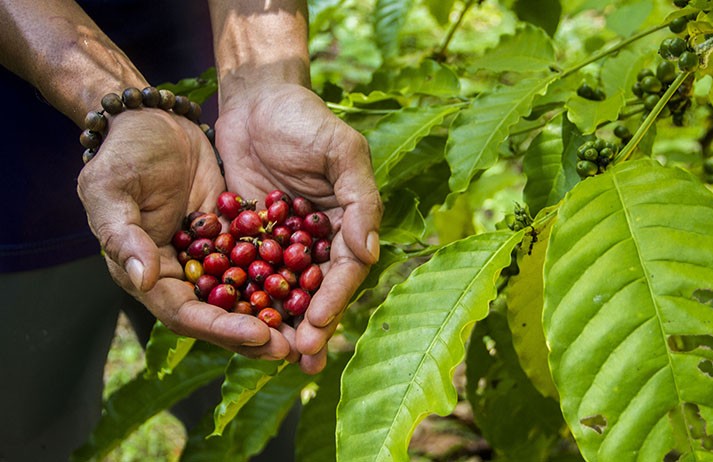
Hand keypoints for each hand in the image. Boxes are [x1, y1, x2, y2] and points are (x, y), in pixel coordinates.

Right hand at [77, 109, 290, 359]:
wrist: (152, 120)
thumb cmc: (123, 154)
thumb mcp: (111, 190)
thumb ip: (124, 236)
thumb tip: (144, 279)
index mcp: (145, 273)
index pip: (185, 313)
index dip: (221, 327)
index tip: (259, 333)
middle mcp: (179, 274)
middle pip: (220, 314)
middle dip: (256, 334)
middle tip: (294, 348)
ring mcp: (209, 256)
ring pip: (244, 294)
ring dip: (274, 313)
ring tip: (310, 328)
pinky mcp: (232, 236)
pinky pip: (260, 261)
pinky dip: (282, 274)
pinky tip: (315, 283)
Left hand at [215, 83, 382, 373]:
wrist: (255, 100)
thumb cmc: (305, 119)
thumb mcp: (341, 150)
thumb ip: (360, 199)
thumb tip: (370, 254)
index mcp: (347, 223)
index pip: (345, 269)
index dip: (333, 299)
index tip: (317, 326)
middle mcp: (318, 239)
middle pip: (317, 289)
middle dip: (309, 324)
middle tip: (297, 356)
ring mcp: (283, 243)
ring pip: (283, 290)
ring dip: (279, 322)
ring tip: (271, 355)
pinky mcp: (249, 239)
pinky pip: (247, 272)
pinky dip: (244, 298)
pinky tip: (233, 322)